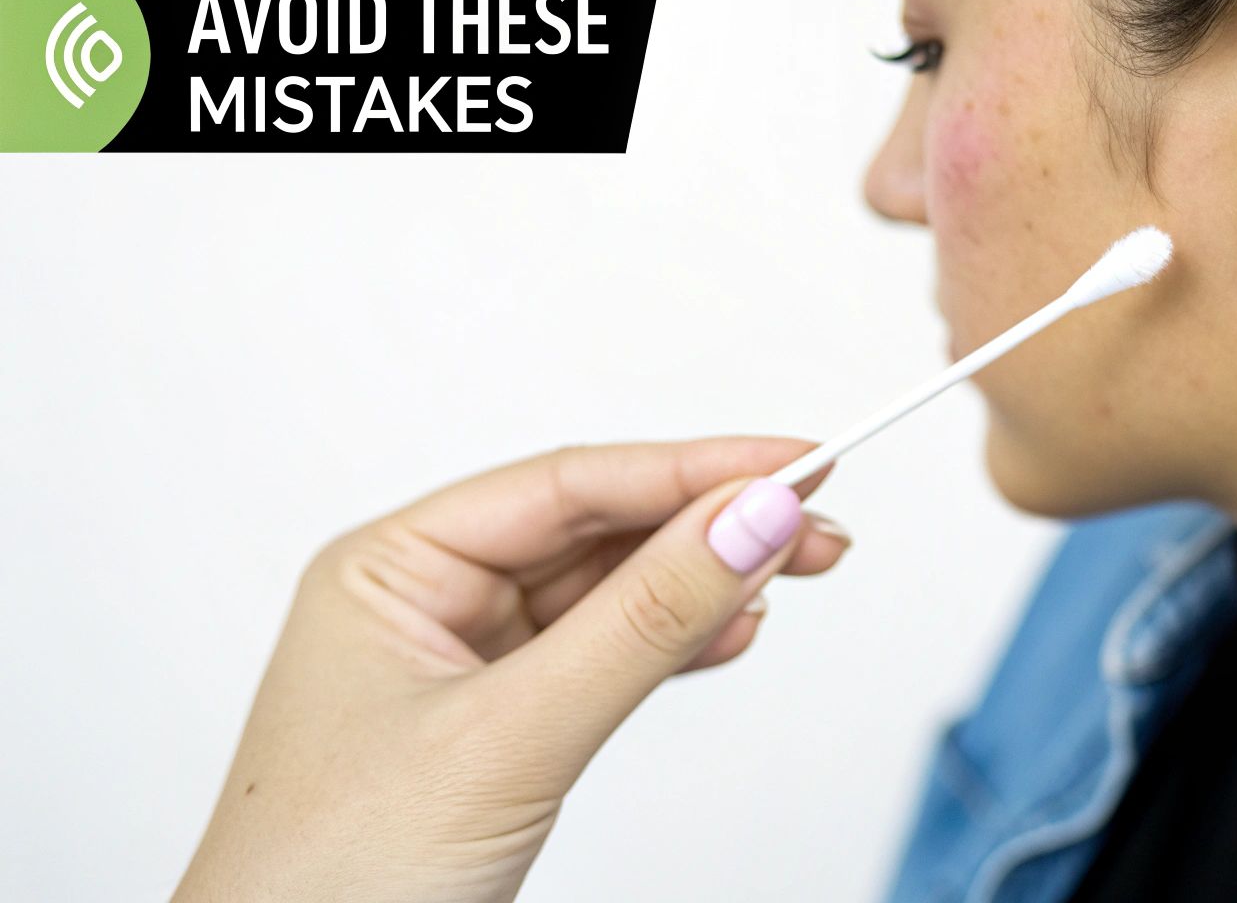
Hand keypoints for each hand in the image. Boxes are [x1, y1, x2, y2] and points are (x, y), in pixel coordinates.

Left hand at [173, 436, 847, 902]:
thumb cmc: (331, 883)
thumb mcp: (510, 737)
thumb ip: (642, 624)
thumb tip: (750, 521)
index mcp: (388, 569)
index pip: (566, 487)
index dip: (692, 469)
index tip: (794, 462)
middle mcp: (424, 604)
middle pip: (597, 531)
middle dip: (712, 521)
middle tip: (819, 516)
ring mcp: (465, 669)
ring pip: (611, 594)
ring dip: (706, 580)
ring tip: (804, 565)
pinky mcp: (503, 730)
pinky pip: (608, 658)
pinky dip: (680, 643)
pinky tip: (737, 629)